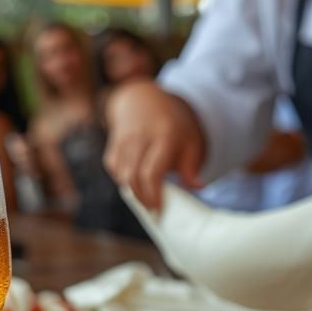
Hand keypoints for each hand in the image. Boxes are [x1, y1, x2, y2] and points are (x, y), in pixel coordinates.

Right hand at [102, 82, 206, 210]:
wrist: (142, 98)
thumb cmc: (171, 124)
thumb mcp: (189, 140)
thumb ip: (191, 166)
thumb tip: (198, 188)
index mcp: (163, 136)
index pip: (151, 172)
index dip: (153, 195)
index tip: (159, 211)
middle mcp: (140, 137)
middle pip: (132, 177)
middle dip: (141, 199)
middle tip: (153, 212)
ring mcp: (123, 140)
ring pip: (121, 175)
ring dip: (133, 192)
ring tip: (147, 199)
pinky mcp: (112, 145)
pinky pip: (114, 169)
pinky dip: (123, 181)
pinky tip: (136, 183)